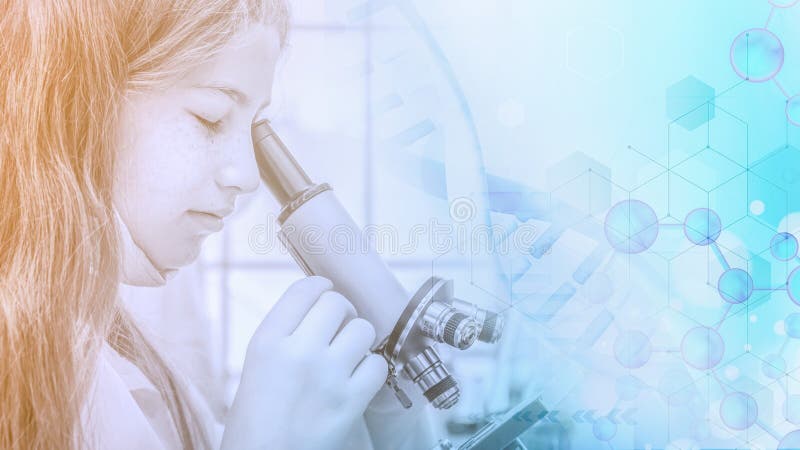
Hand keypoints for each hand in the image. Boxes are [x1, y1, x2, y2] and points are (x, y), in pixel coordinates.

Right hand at [221, 276, 387, 449]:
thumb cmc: (254, 421)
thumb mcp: (256, 365)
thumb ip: (284, 335)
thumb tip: (318, 311)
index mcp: (267, 341)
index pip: (304, 290)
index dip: (321, 287)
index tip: (326, 293)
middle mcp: (298, 351)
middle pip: (337, 303)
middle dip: (342, 312)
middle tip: (339, 327)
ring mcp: (328, 375)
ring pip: (363, 329)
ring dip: (359, 339)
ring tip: (349, 354)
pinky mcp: (351, 401)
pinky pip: (378, 363)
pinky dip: (371, 368)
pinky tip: (358, 378)